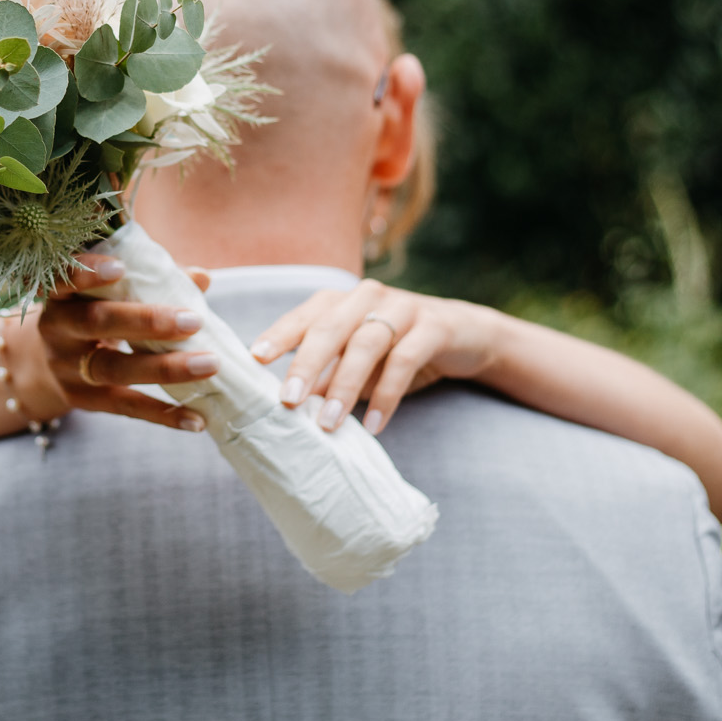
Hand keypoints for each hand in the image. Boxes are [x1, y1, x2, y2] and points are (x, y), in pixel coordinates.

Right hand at [32, 254, 216, 432]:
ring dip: (165, 368)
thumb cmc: (90, 312)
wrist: (46, 364)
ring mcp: (67, 368)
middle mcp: (57, 329)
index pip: (65, 279)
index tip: (121, 268)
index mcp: (62, 293)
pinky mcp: (83, 400)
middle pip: (97, 322)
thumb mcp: (104, 293)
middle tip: (193, 321)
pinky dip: (163, 414)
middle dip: (147, 321)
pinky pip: (126, 406)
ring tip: (209, 365)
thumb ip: (149, 281)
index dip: (88, 273)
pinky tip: (196, 419)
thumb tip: (201, 277)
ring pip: (114, 369)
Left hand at [249, 281, 501, 435]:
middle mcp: (367, 296)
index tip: (255, 359)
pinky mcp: (434, 326)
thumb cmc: (397, 349)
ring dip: (344, 386)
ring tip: (327, 422)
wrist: (467, 336)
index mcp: (341, 301)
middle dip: (305, 365)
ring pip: (366, 343)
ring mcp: (403, 307)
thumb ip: (327, 376)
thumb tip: (288, 407)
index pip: (304, 316)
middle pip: (330, 328)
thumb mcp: (357, 361)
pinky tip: (374, 423)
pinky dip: (387, 394)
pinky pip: (405, 359)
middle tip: (287, 401)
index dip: (279, 335)